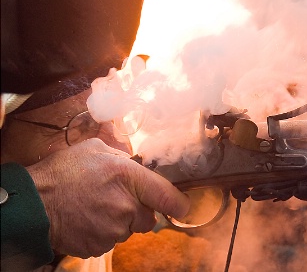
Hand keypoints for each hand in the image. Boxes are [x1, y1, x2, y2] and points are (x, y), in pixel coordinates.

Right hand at [26, 138, 189, 257]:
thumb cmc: (62, 172)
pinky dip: (103, 232)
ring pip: (128, 229)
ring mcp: (113, 229)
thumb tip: (134, 163)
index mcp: (128, 177)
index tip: (183, 206)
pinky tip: (87, 219)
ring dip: (119, 221)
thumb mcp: (94, 149)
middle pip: (148, 217)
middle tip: (114, 199)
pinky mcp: (100, 246)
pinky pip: (111, 241)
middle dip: (137, 210)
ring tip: (94, 207)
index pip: (167, 196)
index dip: (179, 203)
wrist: (33, 202)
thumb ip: (121, 156)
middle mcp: (126, 205)